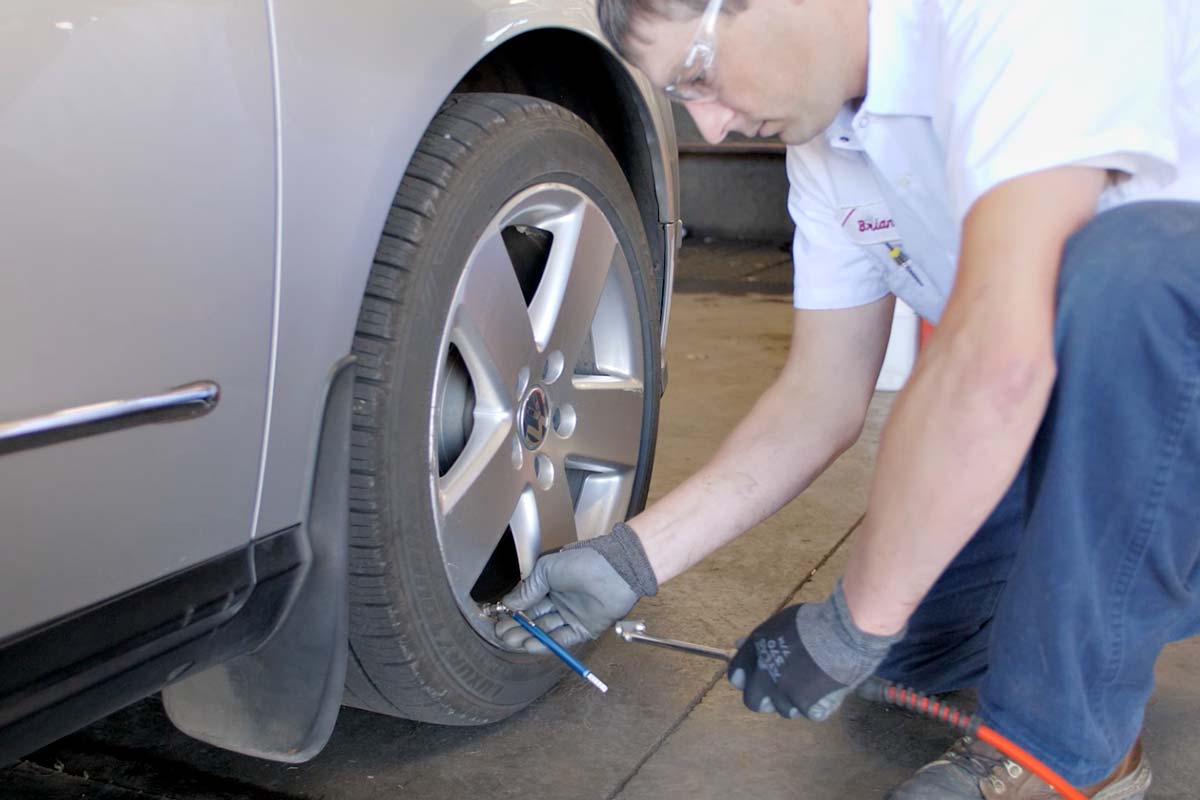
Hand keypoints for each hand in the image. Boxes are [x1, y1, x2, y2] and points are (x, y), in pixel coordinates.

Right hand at [496, 522, 658, 652]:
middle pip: (534, 619)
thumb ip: (528, 589)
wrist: (615, 570)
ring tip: (511, 640)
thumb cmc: (584, 561)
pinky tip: (530, 644)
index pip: (527, 602)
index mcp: (551, 583)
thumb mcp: (547, 569)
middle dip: (517, 626)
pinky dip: (546, 643)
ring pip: (545, 631)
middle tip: (502, 633)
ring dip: (528, 636)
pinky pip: (562, 639)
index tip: (499, 618)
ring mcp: (572, 615)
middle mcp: (561, 600)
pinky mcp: (584, 629)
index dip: (513, 611)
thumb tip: (511, 602)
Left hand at [728, 580, 903, 720]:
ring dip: (794, 702)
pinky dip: (818, 706)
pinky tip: (828, 689)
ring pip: (784, 709)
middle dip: (764, 700)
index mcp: (756, 652)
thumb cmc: (817, 621)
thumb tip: (737, 643)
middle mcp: (765, 675)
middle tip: (781, 691)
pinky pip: (809, 713)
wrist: (846, 631)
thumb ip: (760, 639)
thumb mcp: (781, 622)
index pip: (736, 676)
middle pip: (753, 701)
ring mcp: (785, 693)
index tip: (755, 680)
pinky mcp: (807, 707)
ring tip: (813, 683)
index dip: (745, 680)